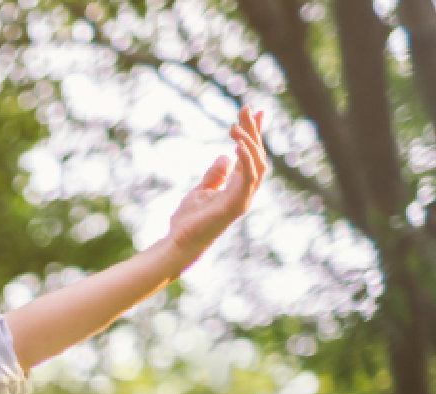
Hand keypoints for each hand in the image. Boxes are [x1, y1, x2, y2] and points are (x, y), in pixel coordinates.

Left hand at [164, 106, 267, 265]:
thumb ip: (215, 175)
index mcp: (238, 187)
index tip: (253, 111)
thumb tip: (225, 157)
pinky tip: (239, 145)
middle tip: (245, 109)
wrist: (178, 243)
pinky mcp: (236, 206)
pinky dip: (246, 161)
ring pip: (256, 166)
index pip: (251, 155)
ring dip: (249, 143)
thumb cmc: (188, 221)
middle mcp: (245, 192)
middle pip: (256, 156)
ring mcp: (243, 199)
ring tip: (236, 126)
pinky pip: (247, 179)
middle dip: (253, 131)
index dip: (254, 133)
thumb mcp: (201, 190)